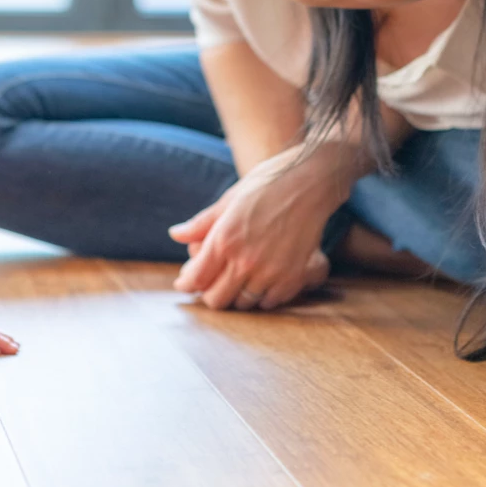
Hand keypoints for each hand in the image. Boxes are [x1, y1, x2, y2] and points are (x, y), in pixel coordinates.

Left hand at [169, 143, 352, 310]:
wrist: (310, 182)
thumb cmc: (267, 184)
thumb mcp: (229, 199)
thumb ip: (201, 223)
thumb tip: (175, 235)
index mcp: (224, 240)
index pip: (197, 278)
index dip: (187, 284)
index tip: (185, 283)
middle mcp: (245, 261)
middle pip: (217, 299)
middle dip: (210, 293)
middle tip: (211, 283)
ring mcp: (270, 272)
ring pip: (243, 304)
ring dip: (236, 296)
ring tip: (235, 282)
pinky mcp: (292, 277)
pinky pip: (269, 302)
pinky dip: (261, 297)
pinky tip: (259, 283)